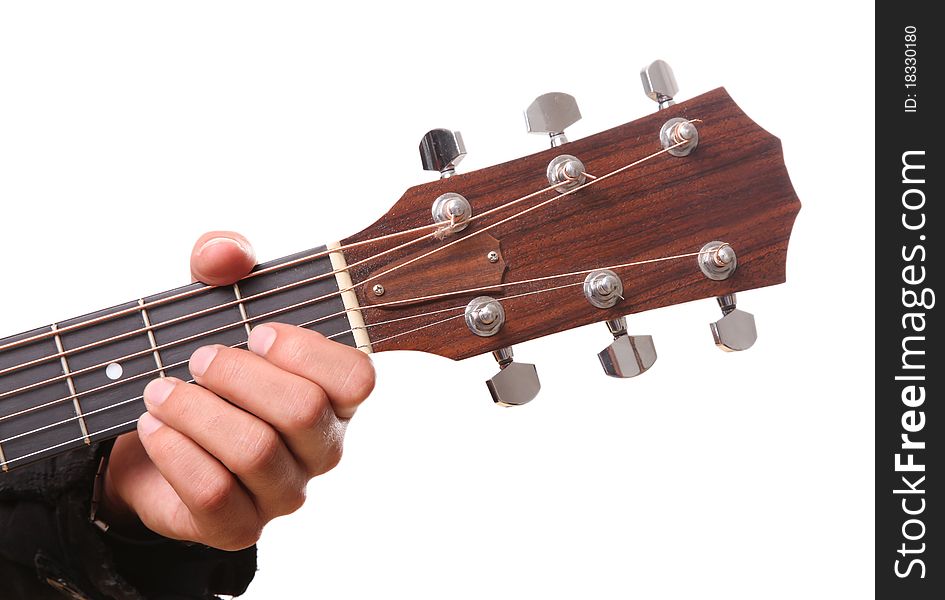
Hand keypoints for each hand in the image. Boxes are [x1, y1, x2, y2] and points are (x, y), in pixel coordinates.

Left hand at [100, 231, 374, 549]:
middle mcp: (321, 447)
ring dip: (196, 410)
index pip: (356, 377)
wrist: (154, 438)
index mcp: (333, 395)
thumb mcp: (209, 300)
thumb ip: (222, 260)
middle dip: (238, 375)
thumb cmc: (204, 371)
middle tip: (198, 358)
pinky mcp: (239, 526)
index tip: (257, 331)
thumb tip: (225, 254)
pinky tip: (154, 427)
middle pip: (302, 411)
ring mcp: (284, 491)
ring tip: (159, 392)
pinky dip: (175, 451)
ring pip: (255, 450)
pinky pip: (214, 492)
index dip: (307, 352)